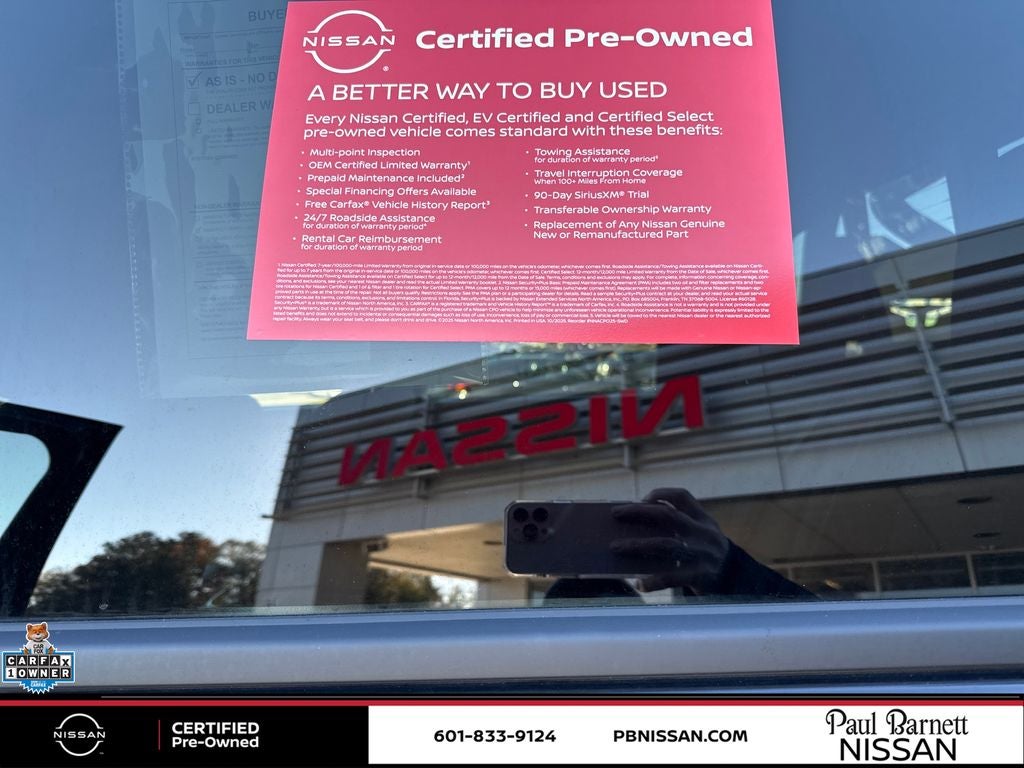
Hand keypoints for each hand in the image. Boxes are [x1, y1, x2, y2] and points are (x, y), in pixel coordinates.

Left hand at [610, 487, 730, 592]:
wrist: (737, 580)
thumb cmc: (707, 554)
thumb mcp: (703, 534)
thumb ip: (681, 527)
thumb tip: (636, 527)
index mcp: (704, 520)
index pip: (682, 496)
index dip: (660, 494)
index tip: (642, 499)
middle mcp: (704, 533)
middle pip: (667, 515)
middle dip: (638, 512)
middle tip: (616, 514)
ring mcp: (703, 554)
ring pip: (665, 544)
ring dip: (637, 545)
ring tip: (616, 547)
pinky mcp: (701, 576)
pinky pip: (672, 577)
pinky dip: (652, 581)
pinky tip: (639, 584)